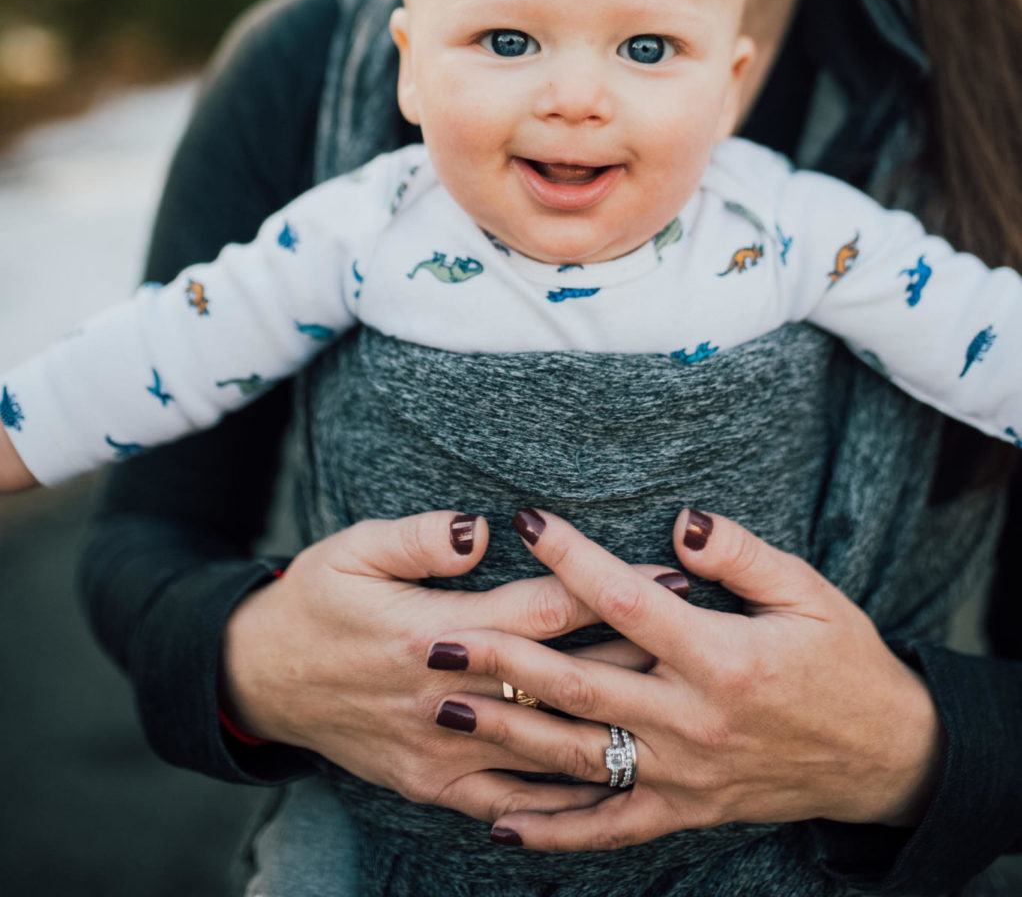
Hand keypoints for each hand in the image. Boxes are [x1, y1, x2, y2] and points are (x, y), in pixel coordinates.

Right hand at [220, 508, 663, 823]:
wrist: (262, 679)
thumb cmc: (316, 599)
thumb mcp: (355, 548)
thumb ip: (423, 538)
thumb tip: (483, 529)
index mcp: (427, 633)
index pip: (540, 611)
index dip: (606, 590)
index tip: (665, 573)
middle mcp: (443, 699)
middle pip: (559, 679)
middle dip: (633, 655)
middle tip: (700, 637)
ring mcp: (441, 751)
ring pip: (546, 744)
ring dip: (613, 720)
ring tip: (677, 699)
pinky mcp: (432, 785)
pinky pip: (510, 799)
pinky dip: (562, 794)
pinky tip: (613, 784)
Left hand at [428, 507, 944, 850]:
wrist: (882, 754)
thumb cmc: (843, 660)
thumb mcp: (807, 592)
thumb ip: (740, 555)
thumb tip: (679, 522)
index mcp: (723, 659)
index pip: (628, 603)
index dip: (572, 559)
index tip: (526, 521)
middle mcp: (694, 723)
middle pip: (581, 687)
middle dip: (503, 661)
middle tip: (438, 637)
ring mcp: (685, 777)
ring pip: (578, 758)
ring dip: (506, 735)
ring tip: (444, 710)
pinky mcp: (685, 812)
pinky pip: (609, 828)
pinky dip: (553, 831)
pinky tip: (498, 821)